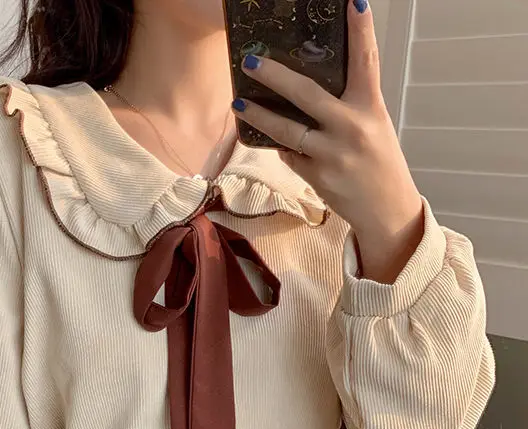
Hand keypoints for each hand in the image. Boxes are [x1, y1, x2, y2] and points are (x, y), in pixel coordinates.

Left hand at [231, 0, 423, 282]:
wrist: (386, 211)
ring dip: (259, 116)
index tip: (352, 0)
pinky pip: (290, 155)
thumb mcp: (372, 127)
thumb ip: (347, 107)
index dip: (359, 29)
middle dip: (276, 76)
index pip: (366, 60)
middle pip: (307, 94)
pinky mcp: (316, 177)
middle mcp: (351, 128)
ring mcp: (331, 154)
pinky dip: (282, 147)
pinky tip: (272, 141)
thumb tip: (308, 89)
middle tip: (251, 60)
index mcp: (371, 108)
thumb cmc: (378, 164)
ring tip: (239, 103)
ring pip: (287, 130)